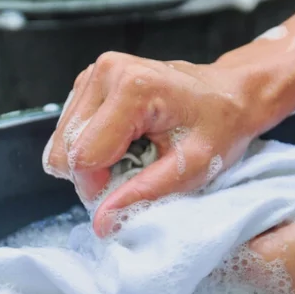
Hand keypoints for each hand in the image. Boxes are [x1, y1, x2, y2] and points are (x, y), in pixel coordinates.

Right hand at [43, 52, 264, 235]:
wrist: (229, 93)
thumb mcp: (193, 167)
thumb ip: (146, 194)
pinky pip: (72, 128)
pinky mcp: (91, 80)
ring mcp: (96, 72)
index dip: (99, 186)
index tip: (128, 191)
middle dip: (94, 173)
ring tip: (133, 154)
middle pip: (66, 147)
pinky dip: (94, 143)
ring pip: (64, 140)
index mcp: (133, 88)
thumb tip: (103, 221)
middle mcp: (107, 72)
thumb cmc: (219, 124)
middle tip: (133, 173)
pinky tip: (125, 140)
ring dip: (94, 159)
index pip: (83, 156)